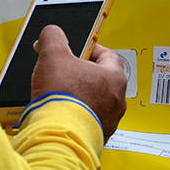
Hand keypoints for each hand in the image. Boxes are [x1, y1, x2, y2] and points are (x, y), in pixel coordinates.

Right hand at [31, 25, 126, 143]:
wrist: (58, 136)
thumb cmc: (62, 100)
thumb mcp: (52, 56)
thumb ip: (53, 38)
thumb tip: (51, 33)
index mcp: (114, 77)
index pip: (107, 55)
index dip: (89, 49)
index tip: (78, 50)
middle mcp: (118, 100)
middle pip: (101, 79)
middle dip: (82, 75)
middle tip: (65, 74)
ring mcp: (110, 119)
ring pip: (97, 101)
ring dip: (81, 97)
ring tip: (61, 95)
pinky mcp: (98, 135)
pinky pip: (90, 120)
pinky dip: (78, 116)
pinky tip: (63, 114)